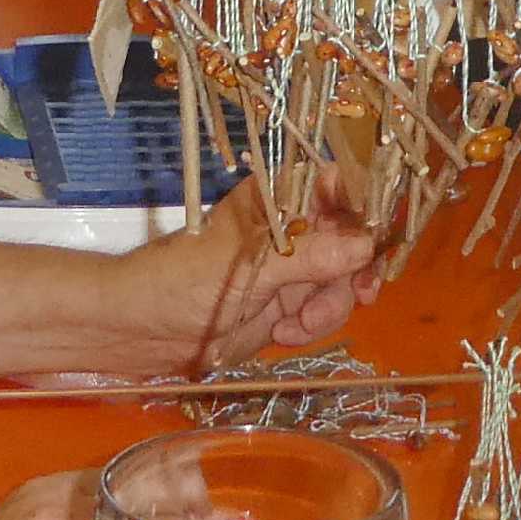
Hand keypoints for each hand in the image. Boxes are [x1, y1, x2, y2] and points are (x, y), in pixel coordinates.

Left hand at [116, 179, 378, 379]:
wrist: (140, 330)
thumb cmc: (178, 282)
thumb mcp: (249, 268)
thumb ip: (309, 256)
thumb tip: (364, 245)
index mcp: (275, 196)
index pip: (338, 184)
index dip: (366, 207)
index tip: (380, 239)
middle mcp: (290, 226)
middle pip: (354, 237)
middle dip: (353, 270)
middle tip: (360, 293)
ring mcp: (291, 266)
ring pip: (344, 280)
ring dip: (329, 306)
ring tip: (293, 324)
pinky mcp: (288, 303)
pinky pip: (325, 310)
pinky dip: (314, 325)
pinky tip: (285, 334)